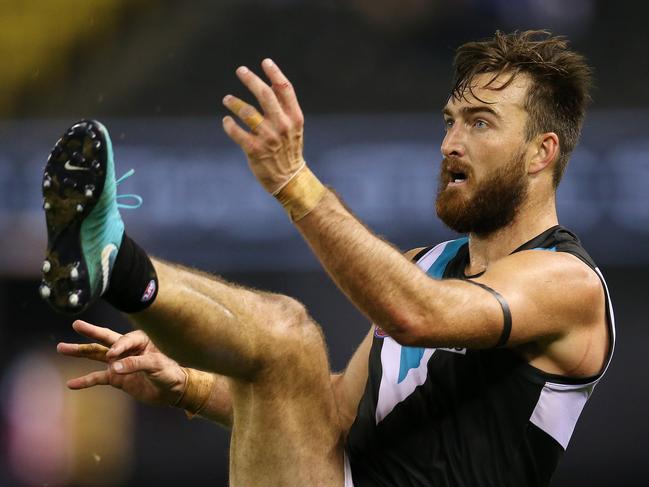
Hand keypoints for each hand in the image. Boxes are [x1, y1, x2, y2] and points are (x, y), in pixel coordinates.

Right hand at [57, 320, 186, 406]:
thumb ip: (135, 364)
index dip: (118, 347)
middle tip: (76, 324)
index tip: (113, 356)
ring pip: (97, 355)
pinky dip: (85, 381)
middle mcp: (127, 349)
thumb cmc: (169, 372)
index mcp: (140, 340)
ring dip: (80, 352)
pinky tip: (71, 383)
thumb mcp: (156, 365)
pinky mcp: (117, 378)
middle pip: (105, 339)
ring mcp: (120, 363)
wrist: (172, 390)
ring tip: (61, 348)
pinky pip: (98, 378)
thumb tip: (113, 367)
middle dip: (90, 332)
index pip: (123, 340)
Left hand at [222, 59, 305, 193]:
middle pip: (265, 95)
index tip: (265, 62)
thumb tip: (270, 84)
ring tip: (227, 99)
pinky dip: (229, 124)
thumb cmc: (289, 149)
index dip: (274, 73)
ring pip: (247, 112)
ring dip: (234, 102)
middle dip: (251, 80)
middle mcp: (282, 125)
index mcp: (294, 118)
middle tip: (241, 70)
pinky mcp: (254, 150)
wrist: (289, 179)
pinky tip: (226, 121)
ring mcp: (268, 138)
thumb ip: (284, 108)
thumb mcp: (293, 127)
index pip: (285, 89)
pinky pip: (237, 132)